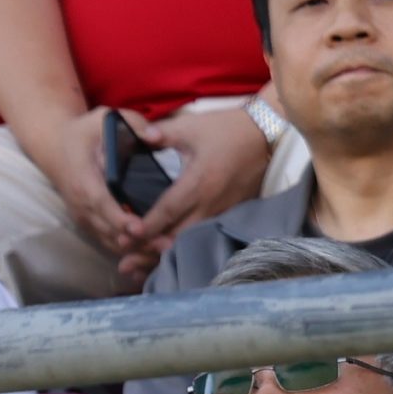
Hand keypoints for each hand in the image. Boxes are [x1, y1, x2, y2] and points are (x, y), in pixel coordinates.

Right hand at [45, 106, 148, 263]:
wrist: (55, 145)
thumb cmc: (85, 131)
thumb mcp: (105, 118)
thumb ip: (132, 123)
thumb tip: (155, 136)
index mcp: (83, 178)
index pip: (100, 202)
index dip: (118, 217)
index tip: (139, 228)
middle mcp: (80, 202)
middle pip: (106, 228)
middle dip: (135, 240)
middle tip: (165, 245)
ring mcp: (82, 214)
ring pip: (107, 238)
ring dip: (134, 248)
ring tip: (163, 251)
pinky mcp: (88, 220)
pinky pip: (106, 239)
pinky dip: (126, 248)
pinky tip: (150, 252)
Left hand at [130, 105, 273, 271]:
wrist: (268, 134)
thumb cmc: (227, 129)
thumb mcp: (191, 126)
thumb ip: (160, 133)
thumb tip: (136, 135)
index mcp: (199, 182)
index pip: (168, 211)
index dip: (146, 227)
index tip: (124, 238)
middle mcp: (211, 202)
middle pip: (178, 236)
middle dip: (150, 250)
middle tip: (125, 260)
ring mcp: (223, 210)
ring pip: (191, 241)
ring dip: (164, 254)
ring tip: (140, 267)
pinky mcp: (230, 212)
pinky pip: (203, 235)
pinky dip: (183, 247)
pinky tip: (167, 254)